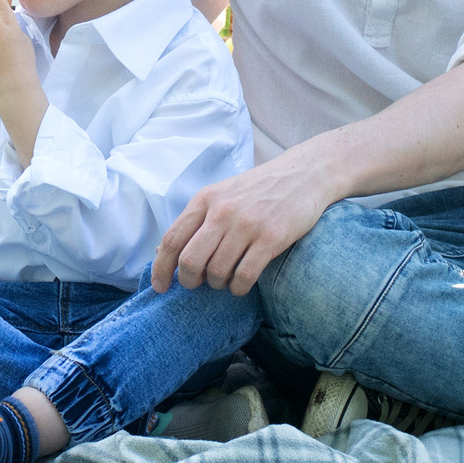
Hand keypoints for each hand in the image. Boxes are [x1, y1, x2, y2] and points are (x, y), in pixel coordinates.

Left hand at [153, 149, 334, 296]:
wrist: (304, 174)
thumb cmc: (259, 189)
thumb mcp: (221, 195)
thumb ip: (195, 220)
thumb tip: (162, 251)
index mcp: (205, 200)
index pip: (172, 239)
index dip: (161, 268)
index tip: (159, 287)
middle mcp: (222, 212)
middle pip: (190, 260)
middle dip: (190, 281)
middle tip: (198, 284)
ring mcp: (246, 225)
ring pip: (217, 272)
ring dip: (218, 284)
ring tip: (225, 279)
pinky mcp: (271, 238)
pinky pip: (244, 276)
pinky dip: (238, 288)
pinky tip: (241, 285)